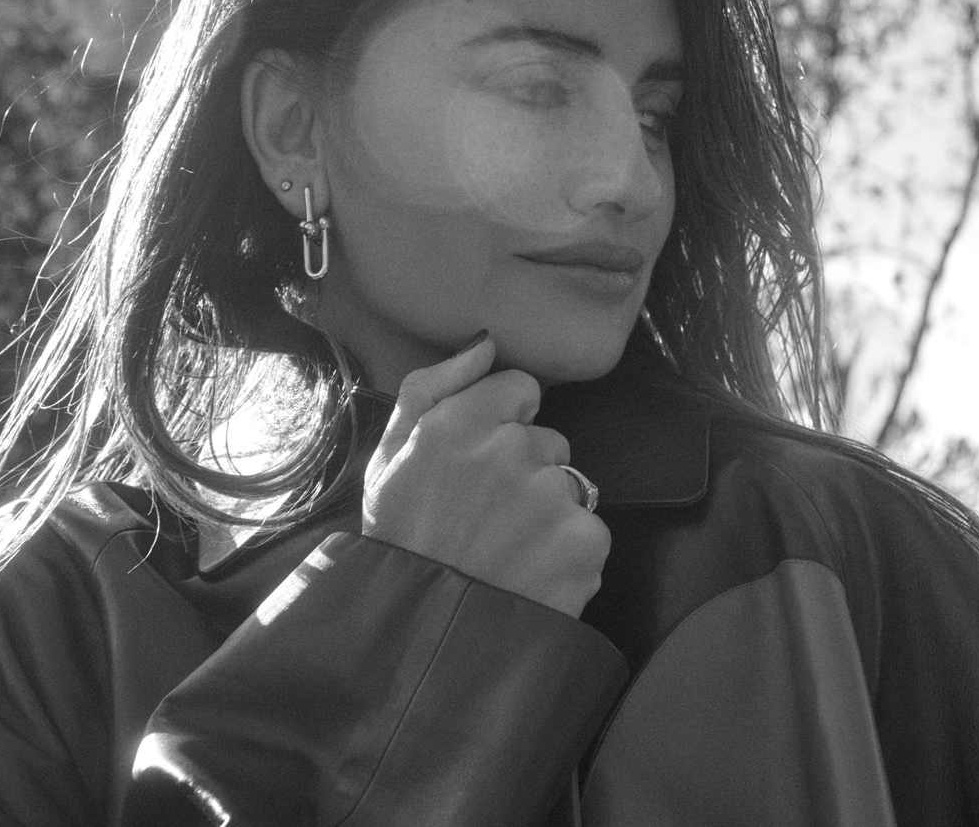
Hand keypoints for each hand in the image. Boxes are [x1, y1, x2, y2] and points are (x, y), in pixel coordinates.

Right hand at [361, 334, 609, 617]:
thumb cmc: (401, 543)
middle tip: (485, 519)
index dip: (502, 423)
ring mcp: (551, 496)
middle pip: (547, 440)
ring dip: (547, 513)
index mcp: (458, 424)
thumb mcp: (390, 458)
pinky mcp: (585, 540)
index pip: (520, 388)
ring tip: (504, 552)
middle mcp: (510, 451)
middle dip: (525, 471)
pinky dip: (567, 553)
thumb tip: (486, 341)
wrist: (422, 637)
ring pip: (569, 485)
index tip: (478, 463)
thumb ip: (433, 387)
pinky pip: (588, 529)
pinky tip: (529, 575)